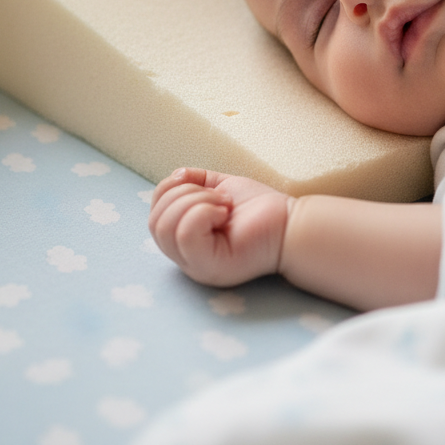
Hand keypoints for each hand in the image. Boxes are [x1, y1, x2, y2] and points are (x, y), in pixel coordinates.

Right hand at [149, 168, 290, 286]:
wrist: (290, 223)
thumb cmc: (259, 208)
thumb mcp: (219, 187)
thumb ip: (194, 181)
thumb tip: (174, 177)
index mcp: (185, 239)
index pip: (154, 214)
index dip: (170, 189)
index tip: (203, 184)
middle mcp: (186, 257)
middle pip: (155, 221)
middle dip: (183, 195)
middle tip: (218, 197)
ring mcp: (196, 266)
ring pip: (166, 227)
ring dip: (195, 202)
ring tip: (223, 205)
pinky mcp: (209, 268)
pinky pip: (186, 235)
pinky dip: (202, 213)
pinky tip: (224, 213)